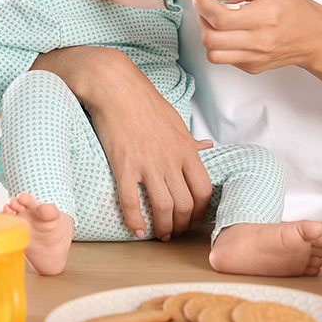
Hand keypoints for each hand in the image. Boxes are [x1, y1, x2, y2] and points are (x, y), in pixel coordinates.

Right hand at [35, 47, 213, 240]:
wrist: (115, 87)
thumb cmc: (145, 102)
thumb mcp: (175, 121)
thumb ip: (189, 141)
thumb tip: (206, 146)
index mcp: (186, 149)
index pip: (203, 190)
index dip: (200, 211)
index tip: (191, 218)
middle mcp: (171, 160)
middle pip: (185, 205)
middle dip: (181, 225)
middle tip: (174, 232)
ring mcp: (148, 164)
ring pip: (163, 208)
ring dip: (163, 228)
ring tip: (159, 234)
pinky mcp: (124, 165)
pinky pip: (131, 202)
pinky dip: (135, 221)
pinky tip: (136, 230)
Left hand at [192, 0, 321, 74]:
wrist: (316, 38)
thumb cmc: (297, 11)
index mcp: (265, 17)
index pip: (219, 16)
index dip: (202, 1)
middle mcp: (259, 41)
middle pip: (210, 37)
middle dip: (201, 17)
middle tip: (206, 3)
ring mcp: (255, 58)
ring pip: (212, 53)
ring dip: (207, 33)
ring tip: (216, 18)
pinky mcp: (252, 67)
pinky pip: (224, 58)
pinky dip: (220, 43)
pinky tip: (231, 30)